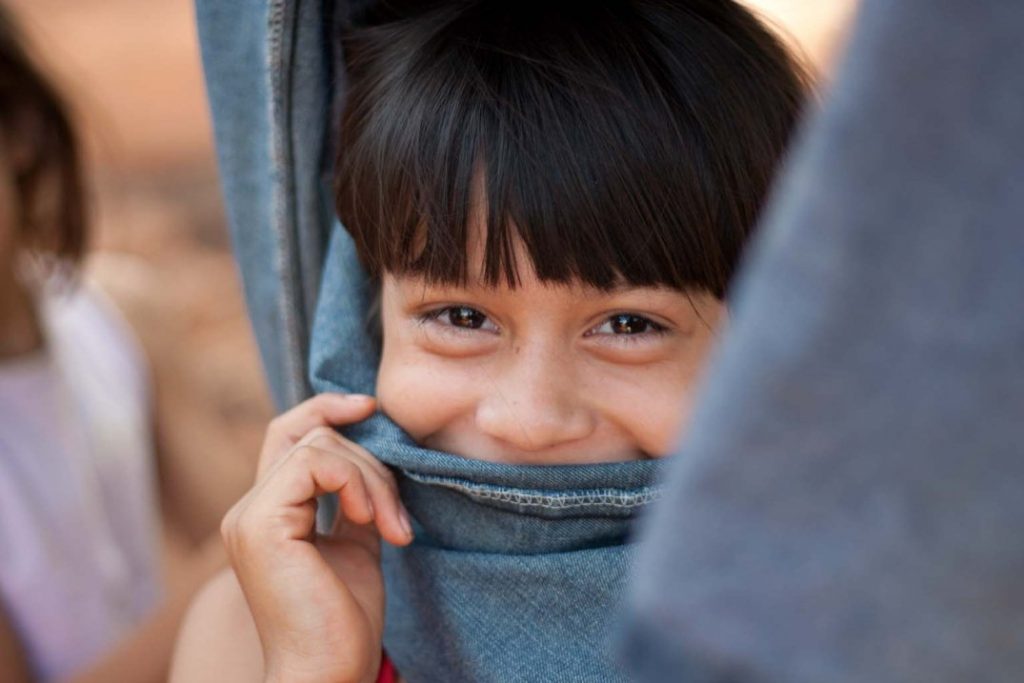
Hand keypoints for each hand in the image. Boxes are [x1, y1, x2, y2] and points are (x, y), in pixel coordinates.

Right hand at [220, 394, 412, 682]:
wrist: (329, 672)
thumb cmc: (343, 620)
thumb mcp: (356, 544)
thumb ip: (354, 500)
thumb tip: (375, 457)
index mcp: (267, 514)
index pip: (288, 435)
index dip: (327, 409)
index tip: (371, 408)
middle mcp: (248, 510)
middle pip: (310, 434)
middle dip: (370, 461)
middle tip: (399, 516)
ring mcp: (248, 515)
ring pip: (318, 445)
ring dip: (372, 479)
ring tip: (392, 527)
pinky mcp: (261, 524)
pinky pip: (314, 462)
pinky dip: (356, 483)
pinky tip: (373, 522)